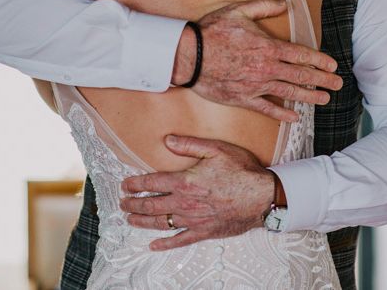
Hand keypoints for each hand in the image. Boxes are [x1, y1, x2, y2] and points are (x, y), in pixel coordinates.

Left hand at [120, 135, 274, 250]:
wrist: (264, 196)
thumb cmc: (242, 171)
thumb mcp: (216, 149)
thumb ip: (189, 144)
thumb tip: (167, 141)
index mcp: (185, 181)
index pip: (152, 183)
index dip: (135, 184)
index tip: (124, 185)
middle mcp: (185, 203)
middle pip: (152, 205)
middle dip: (134, 204)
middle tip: (122, 204)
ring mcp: (194, 219)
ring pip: (162, 223)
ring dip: (143, 222)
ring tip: (130, 220)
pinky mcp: (205, 232)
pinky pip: (180, 240)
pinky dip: (165, 244)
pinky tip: (154, 245)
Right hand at [172, 0, 341, 121]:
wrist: (188, 56)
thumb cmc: (211, 31)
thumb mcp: (238, 10)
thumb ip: (263, 6)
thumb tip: (284, 4)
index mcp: (267, 46)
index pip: (301, 54)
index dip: (319, 61)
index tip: (332, 65)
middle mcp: (266, 68)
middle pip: (301, 75)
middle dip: (322, 80)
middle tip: (337, 84)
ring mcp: (256, 85)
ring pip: (289, 93)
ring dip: (309, 97)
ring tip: (324, 99)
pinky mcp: (243, 98)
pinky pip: (267, 109)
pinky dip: (282, 114)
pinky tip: (294, 117)